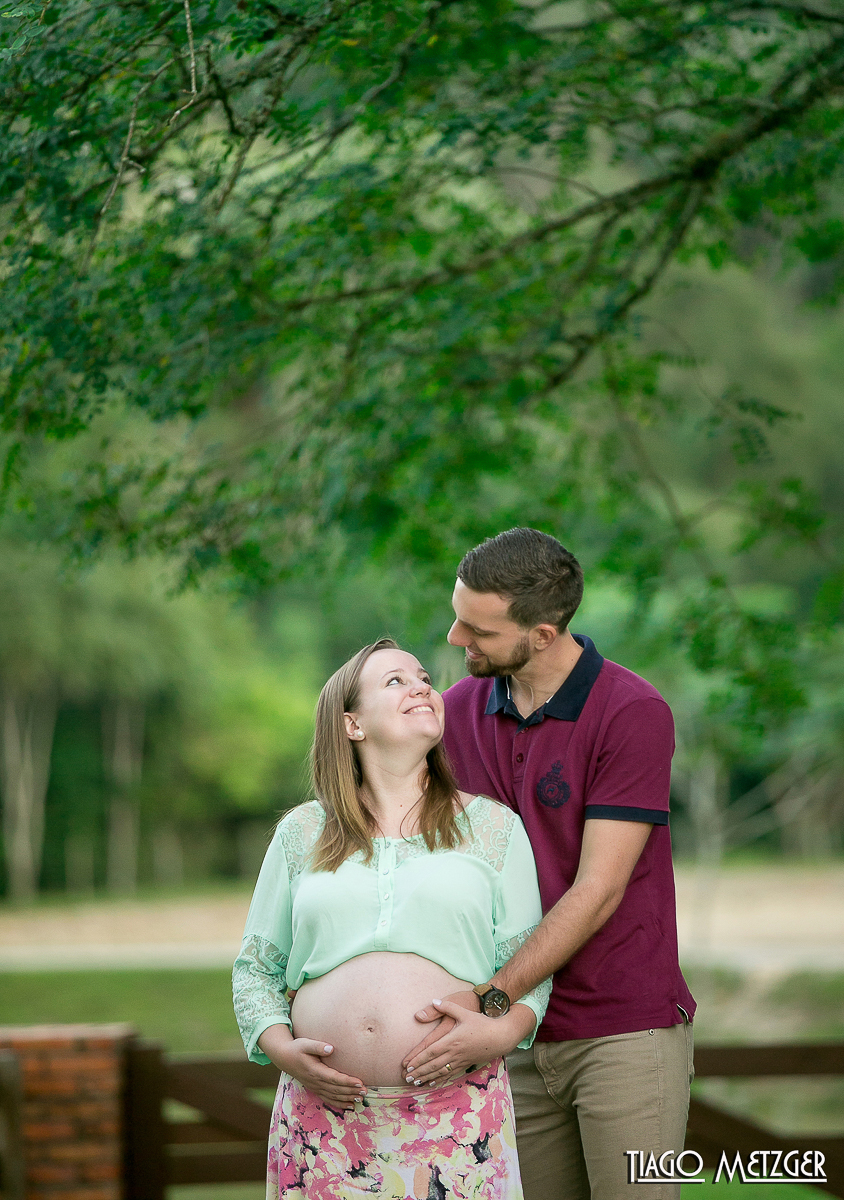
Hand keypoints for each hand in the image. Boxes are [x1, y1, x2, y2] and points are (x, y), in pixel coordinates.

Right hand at [272, 1038, 366, 1109]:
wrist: (284, 1058)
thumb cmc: (297, 1048)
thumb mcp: (305, 1044)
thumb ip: (318, 1046)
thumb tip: (331, 1048)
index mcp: (315, 1071)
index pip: (334, 1078)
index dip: (347, 1081)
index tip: (360, 1082)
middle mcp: (316, 1082)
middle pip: (336, 1089)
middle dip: (351, 1091)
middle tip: (366, 1092)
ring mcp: (315, 1087)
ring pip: (334, 1096)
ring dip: (348, 1098)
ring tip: (361, 1099)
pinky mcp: (315, 1089)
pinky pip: (328, 1099)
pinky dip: (339, 1104)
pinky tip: (350, 1106)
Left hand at [401, 999, 533, 1085]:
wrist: (500, 1036)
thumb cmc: (482, 1023)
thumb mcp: (464, 1011)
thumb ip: (447, 1006)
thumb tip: (433, 1001)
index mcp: (452, 1040)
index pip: (431, 1051)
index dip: (419, 1059)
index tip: (408, 1065)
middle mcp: (454, 1052)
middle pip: (433, 1064)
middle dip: (419, 1071)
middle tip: (406, 1077)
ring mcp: (460, 1060)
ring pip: (440, 1071)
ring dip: (426, 1077)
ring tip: (415, 1082)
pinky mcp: (466, 1063)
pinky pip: (450, 1073)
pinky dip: (439, 1079)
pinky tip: (432, 1083)